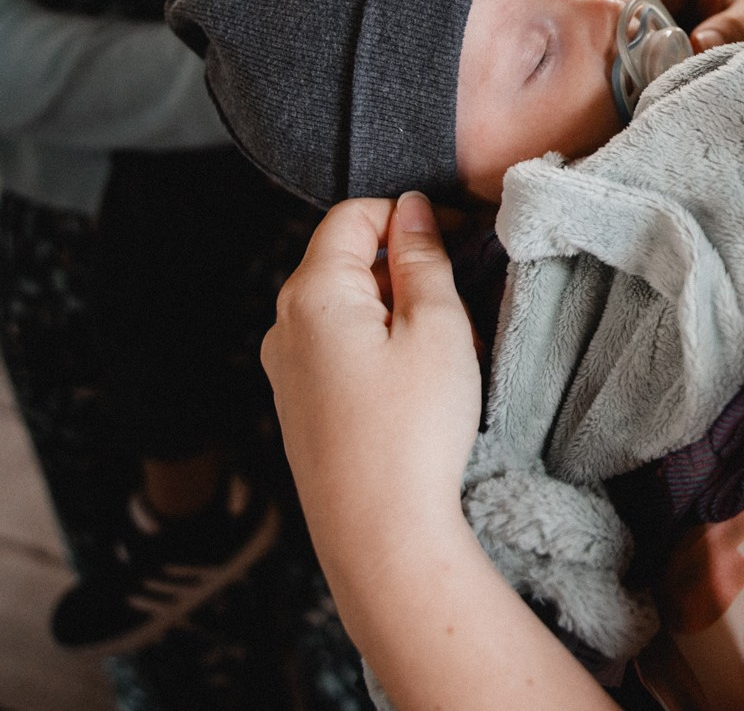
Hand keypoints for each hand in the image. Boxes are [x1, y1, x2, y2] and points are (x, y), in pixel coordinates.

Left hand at [262, 194, 482, 597]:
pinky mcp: (297, 405)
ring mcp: (285, 368)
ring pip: (344, 306)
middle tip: (460, 300)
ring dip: (395, 308)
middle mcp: (284, 324)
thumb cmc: (412, 431)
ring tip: (444, 348)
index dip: (408, 215)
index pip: (353, 215)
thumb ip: (423, 258)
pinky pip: (337, 348)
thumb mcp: (437, 327)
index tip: (455, 237)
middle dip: (403, 265)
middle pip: (345, 259)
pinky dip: (377, 345)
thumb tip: (413, 210)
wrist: (378, 533)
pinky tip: (414, 383)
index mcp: (313, 293)